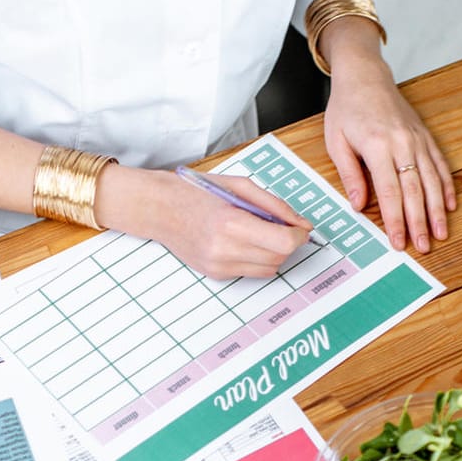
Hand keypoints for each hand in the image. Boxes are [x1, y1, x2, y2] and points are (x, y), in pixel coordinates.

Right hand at [95, 166, 312, 279]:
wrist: (159, 209)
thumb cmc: (197, 192)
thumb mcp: (240, 186)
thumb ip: (275, 206)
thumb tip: (302, 224)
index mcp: (232, 223)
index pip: (283, 243)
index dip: (299, 236)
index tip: (299, 228)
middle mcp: (225, 250)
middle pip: (279, 258)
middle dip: (287, 243)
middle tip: (279, 225)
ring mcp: (219, 266)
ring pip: (268, 269)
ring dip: (273, 253)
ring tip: (258, 232)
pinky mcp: (216, 274)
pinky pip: (251, 272)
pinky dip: (256, 258)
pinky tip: (242, 241)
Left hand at [319, 18, 455, 251]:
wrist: (365, 77)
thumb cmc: (347, 108)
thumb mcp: (336, 141)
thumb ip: (349, 174)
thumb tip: (358, 204)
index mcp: (377, 146)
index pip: (389, 192)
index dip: (395, 220)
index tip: (399, 241)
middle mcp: (402, 143)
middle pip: (414, 190)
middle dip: (420, 222)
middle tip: (423, 246)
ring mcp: (417, 139)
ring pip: (432, 180)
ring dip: (437, 209)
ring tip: (440, 232)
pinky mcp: (425, 136)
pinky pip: (440, 164)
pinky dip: (446, 186)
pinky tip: (449, 205)